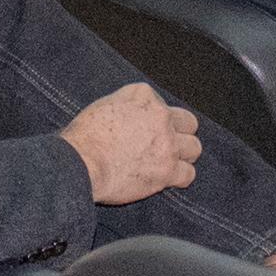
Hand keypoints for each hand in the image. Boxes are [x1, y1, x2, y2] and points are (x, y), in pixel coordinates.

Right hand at [59, 83, 199, 204]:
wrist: (81, 162)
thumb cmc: (83, 137)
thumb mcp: (103, 106)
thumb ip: (125, 106)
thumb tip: (132, 119)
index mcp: (143, 95)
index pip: (162, 104)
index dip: (154, 120)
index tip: (143, 130)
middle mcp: (160, 115)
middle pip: (188, 123)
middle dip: (179, 134)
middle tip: (165, 145)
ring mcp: (167, 143)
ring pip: (194, 148)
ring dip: (183, 156)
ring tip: (168, 162)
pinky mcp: (168, 170)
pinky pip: (188, 175)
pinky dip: (179, 178)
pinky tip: (167, 180)